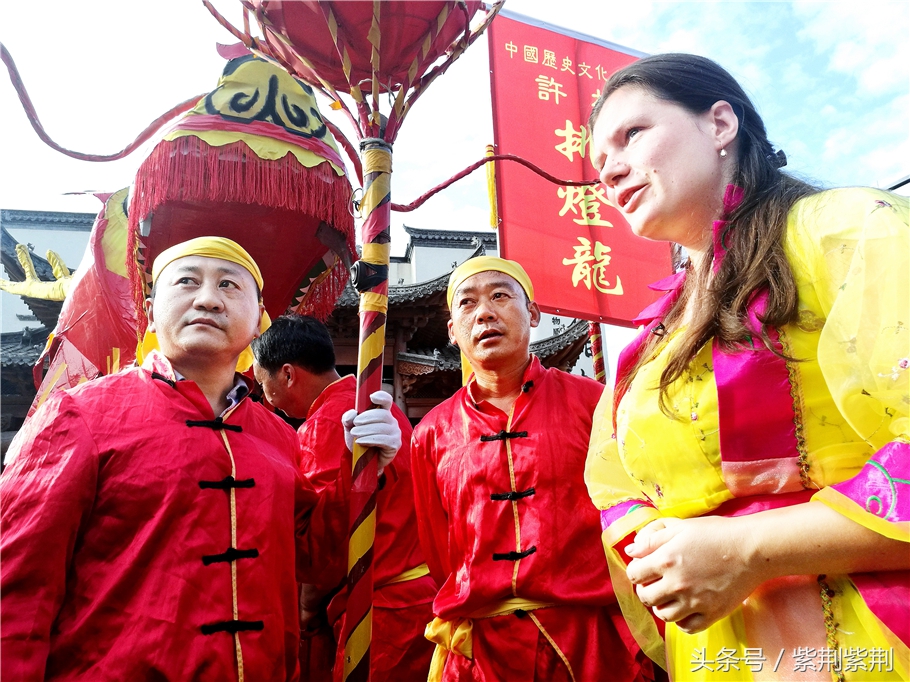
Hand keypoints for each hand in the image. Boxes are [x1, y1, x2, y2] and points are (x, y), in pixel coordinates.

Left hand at [342, 391, 400, 475]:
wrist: (363, 461)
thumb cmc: (359, 441)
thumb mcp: (350, 428)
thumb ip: (348, 419)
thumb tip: (352, 414)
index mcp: (382, 413)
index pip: (386, 400)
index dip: (381, 396)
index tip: (371, 397)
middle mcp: (391, 421)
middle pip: (383, 414)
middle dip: (367, 418)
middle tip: (355, 424)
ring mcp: (395, 433)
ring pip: (382, 427)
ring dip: (366, 430)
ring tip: (355, 434)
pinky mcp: (395, 445)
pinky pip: (384, 440)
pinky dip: (370, 439)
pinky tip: (360, 442)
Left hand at [625, 516, 762, 633]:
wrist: (751, 549)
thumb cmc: (716, 533)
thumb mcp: (680, 527)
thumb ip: (652, 538)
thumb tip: (631, 550)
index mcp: (666, 559)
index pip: (633, 574)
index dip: (636, 571)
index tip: (644, 569)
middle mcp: (676, 583)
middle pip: (645, 597)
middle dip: (646, 589)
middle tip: (655, 583)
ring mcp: (694, 601)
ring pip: (663, 615)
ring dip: (662, 606)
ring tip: (670, 596)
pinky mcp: (712, 613)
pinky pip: (686, 627)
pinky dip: (681, 621)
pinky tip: (685, 608)